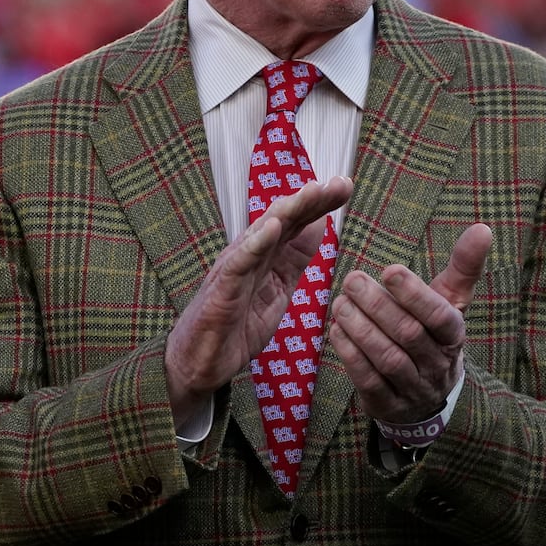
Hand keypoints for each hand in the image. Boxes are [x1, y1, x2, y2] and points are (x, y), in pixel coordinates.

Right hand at [165, 176, 353, 427]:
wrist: (200, 362)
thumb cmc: (235, 326)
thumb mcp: (277, 291)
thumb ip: (294, 260)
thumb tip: (318, 225)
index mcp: (265, 255)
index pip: (296, 223)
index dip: (320, 204)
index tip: (345, 186)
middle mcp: (249, 254)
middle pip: (283, 219)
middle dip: (311, 200)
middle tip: (339, 183)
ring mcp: (233, 269)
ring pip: (263, 233)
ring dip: (288, 211)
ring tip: (311, 192)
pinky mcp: (221, 290)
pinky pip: (239, 263)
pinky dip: (255, 244)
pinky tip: (272, 227)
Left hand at [328, 222, 491, 422]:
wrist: (427, 396)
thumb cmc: (433, 334)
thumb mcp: (449, 302)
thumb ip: (463, 267)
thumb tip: (483, 228)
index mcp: (454, 336)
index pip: (440, 316)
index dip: (415, 295)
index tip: (390, 269)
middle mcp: (437, 365)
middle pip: (409, 334)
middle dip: (378, 306)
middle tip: (352, 279)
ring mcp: (413, 388)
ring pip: (388, 358)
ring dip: (361, 329)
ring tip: (340, 303)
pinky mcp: (388, 404)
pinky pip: (369, 381)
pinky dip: (351, 355)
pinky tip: (337, 331)